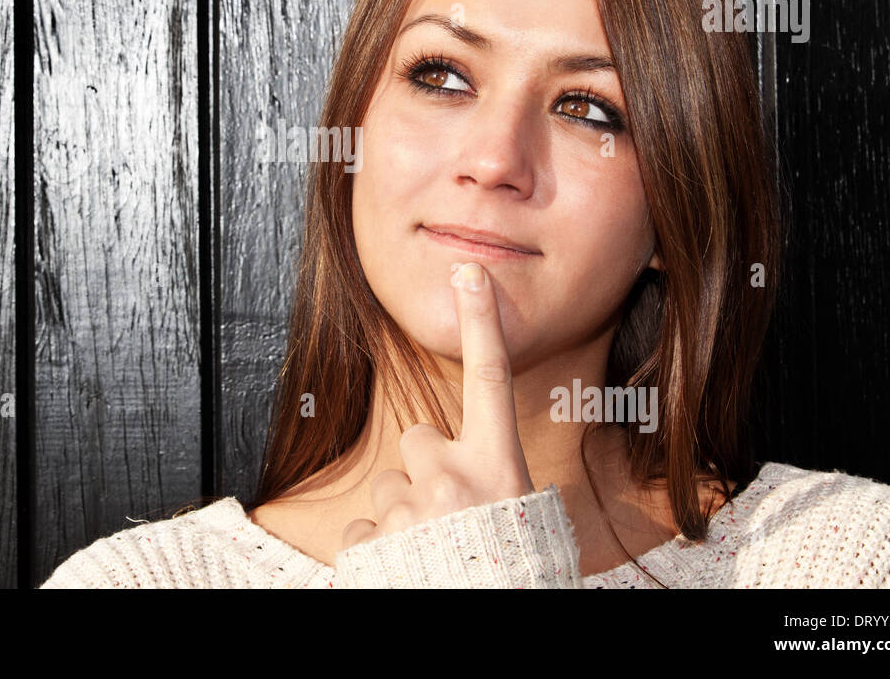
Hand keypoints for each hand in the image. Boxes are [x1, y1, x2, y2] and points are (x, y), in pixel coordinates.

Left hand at [340, 261, 534, 550]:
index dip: (482, 322)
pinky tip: (403, 568)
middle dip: (424, 471)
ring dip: (402, 515)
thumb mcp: (524, 518)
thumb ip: (491, 483)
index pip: (492, 379)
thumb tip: (471, 479)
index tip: (469, 274)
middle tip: (446, 514)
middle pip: (417, 441)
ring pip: (389, 489)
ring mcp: (409, 507)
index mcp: (499, 468)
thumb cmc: (517, 572)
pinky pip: (364, 527)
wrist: (487, 616)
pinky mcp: (372, 538)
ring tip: (431, 551)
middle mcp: (452, 477)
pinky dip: (377, 547)